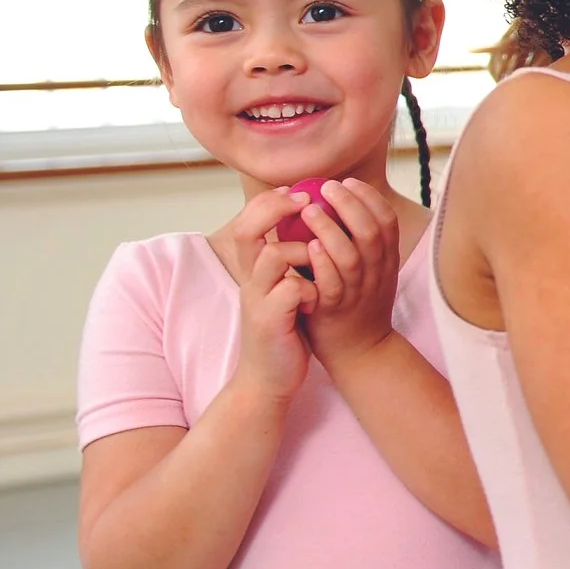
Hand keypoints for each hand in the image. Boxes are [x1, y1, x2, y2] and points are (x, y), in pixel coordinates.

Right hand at [217, 193, 316, 407]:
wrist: (271, 376)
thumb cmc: (285, 327)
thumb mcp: (285, 287)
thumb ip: (293, 259)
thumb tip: (315, 222)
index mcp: (254, 269)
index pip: (248, 221)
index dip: (271, 201)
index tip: (298, 192)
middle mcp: (250, 280)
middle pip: (248, 230)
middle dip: (276, 210)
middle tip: (307, 203)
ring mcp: (257, 300)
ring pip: (275, 256)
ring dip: (304, 251)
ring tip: (322, 260)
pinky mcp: (269, 321)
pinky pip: (292, 290)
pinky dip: (311, 288)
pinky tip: (319, 298)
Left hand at [293, 178, 403, 365]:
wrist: (360, 352)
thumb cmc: (359, 306)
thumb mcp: (373, 272)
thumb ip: (362, 242)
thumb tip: (341, 204)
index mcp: (387, 261)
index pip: (387, 221)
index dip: (369, 198)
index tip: (348, 182)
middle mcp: (377, 274)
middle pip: (370, 232)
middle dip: (349, 204)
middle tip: (327, 187)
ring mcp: (357, 292)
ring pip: (351, 255)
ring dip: (331, 229)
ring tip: (311, 210)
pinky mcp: (335, 309)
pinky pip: (332, 283)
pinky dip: (323, 262)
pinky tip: (309, 246)